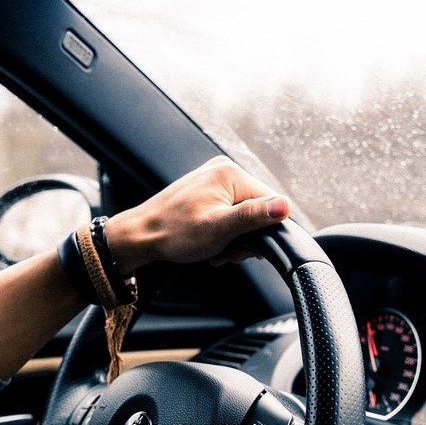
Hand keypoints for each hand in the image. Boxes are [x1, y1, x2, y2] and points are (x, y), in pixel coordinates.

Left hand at [106, 156, 291, 269]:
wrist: (140, 236)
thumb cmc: (173, 233)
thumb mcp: (219, 228)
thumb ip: (253, 216)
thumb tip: (285, 207)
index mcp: (230, 173)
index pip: (270, 203)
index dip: (265, 231)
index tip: (247, 250)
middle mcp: (224, 170)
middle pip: (257, 208)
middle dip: (247, 236)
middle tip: (229, 253)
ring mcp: (214, 180)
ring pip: (243, 213)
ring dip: (236, 237)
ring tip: (218, 251)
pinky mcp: (206, 190)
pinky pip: (229, 211)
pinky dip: (225, 230)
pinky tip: (213, 244)